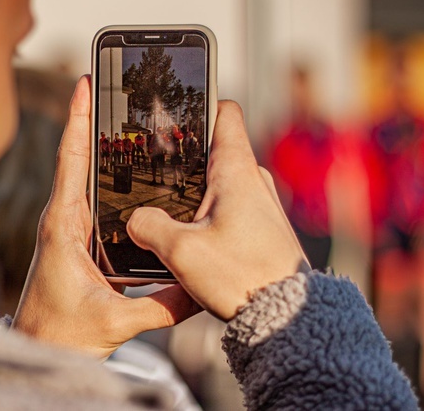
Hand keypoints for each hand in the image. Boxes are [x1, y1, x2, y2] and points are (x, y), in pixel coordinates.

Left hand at [12, 76, 201, 359]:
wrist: (38, 347)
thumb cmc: (61, 333)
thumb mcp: (115, 321)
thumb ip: (160, 306)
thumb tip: (199, 288)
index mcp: (63, 226)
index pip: (71, 160)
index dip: (78, 119)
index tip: (84, 83)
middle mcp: (62, 218)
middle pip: (76, 156)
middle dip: (90, 118)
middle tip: (105, 84)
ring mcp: (68, 226)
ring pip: (82, 173)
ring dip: (95, 141)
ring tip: (114, 112)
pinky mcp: (76, 237)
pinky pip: (90, 194)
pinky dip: (101, 170)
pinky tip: (121, 163)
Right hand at [127, 101, 309, 321]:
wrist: (287, 317)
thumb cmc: (243, 278)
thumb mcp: (181, 252)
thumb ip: (149, 227)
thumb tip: (135, 220)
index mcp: (237, 170)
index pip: (224, 112)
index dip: (198, 106)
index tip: (173, 118)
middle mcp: (253, 180)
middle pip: (214, 148)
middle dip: (182, 157)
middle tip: (152, 170)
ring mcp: (259, 203)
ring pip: (218, 181)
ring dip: (192, 191)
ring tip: (165, 210)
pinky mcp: (260, 227)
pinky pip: (227, 205)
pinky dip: (205, 212)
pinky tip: (188, 235)